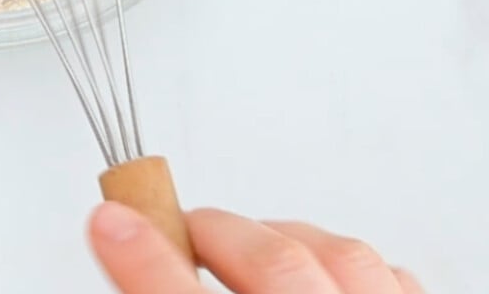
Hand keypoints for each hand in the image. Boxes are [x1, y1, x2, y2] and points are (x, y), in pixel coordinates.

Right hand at [89, 203, 424, 293]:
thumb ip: (167, 289)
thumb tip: (131, 244)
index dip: (143, 261)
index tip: (106, 219)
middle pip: (274, 271)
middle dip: (212, 234)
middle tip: (171, 228)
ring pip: (343, 260)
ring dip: (282, 241)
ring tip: (241, 245)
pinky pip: (398, 281)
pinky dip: (353, 266)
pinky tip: (323, 269)